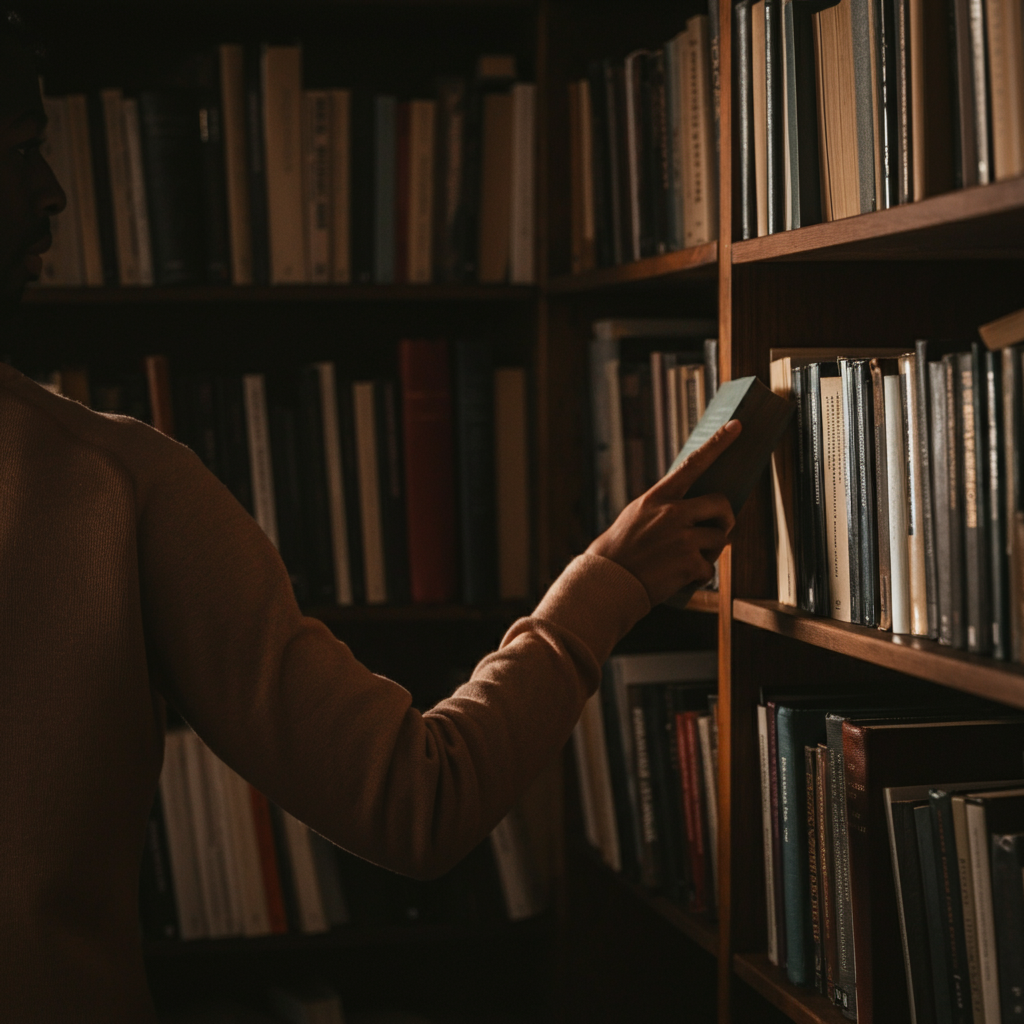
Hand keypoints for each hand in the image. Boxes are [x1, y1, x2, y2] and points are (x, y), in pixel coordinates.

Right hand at [587, 420, 740, 604]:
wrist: (606, 582)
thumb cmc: (619, 553)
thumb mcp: (636, 518)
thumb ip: (664, 511)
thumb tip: (698, 516)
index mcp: (657, 498)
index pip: (693, 464)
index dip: (718, 444)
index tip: (738, 426)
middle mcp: (671, 513)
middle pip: (720, 504)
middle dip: (726, 518)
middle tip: (720, 530)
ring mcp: (681, 537)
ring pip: (720, 539)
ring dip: (710, 552)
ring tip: (685, 561)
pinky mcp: (688, 563)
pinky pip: (709, 569)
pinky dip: (697, 577)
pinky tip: (677, 579)